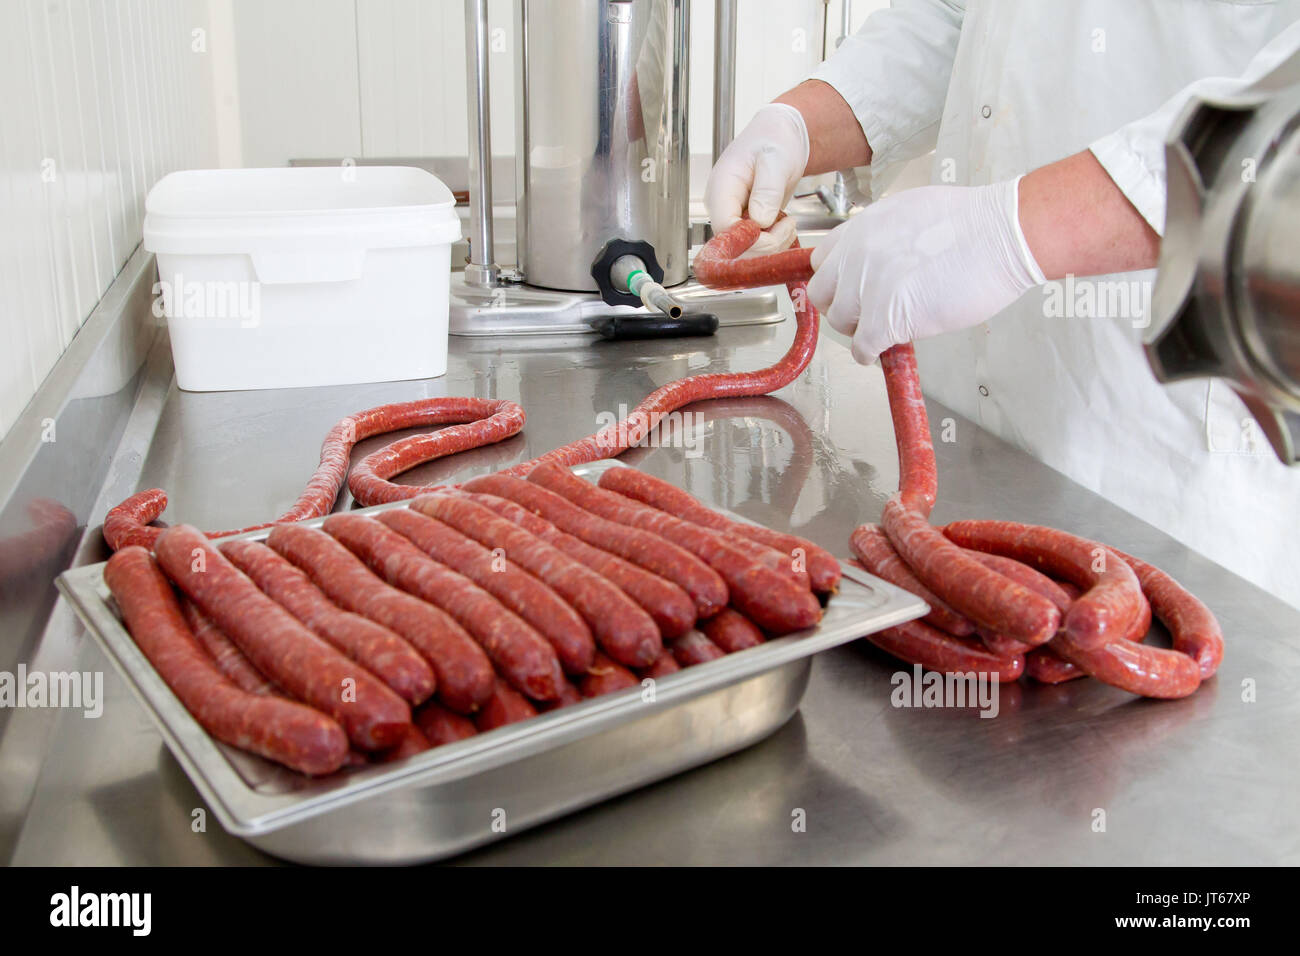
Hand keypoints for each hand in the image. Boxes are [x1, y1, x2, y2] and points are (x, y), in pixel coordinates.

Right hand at [704, 103, 809, 254]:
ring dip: (773, 245)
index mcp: (721, 188)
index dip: (750, 239)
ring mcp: (732, 217)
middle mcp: (722, 207)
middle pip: (734, 246)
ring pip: (746, 250)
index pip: (724, 229)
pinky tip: (785, 226)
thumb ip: (767, 190)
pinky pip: (755, 246)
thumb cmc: (774, 141)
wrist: (780, 138)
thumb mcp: (775, 160)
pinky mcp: (745, 225)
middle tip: (788, 225)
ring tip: (790, 223)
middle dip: (765, 245)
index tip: (775, 229)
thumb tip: (760, 221)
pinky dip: (774, 243)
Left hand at [807, 177, 1045, 364]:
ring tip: (881, 330)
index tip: (849, 289)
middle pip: (823, 293)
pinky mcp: (885, 318)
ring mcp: (867, 287)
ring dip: (858, 329)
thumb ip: (882, 236)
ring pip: (840, 321)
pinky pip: (861, 347)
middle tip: (865, 313)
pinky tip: (881, 351)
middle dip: (842, 305)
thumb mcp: (909, 212)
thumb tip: (878, 260)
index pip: (823, 260)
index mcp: (861, 228)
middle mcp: (856, 255)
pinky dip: (868, 353)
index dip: (838, 279)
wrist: (1001, 235)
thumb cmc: (972, 223)